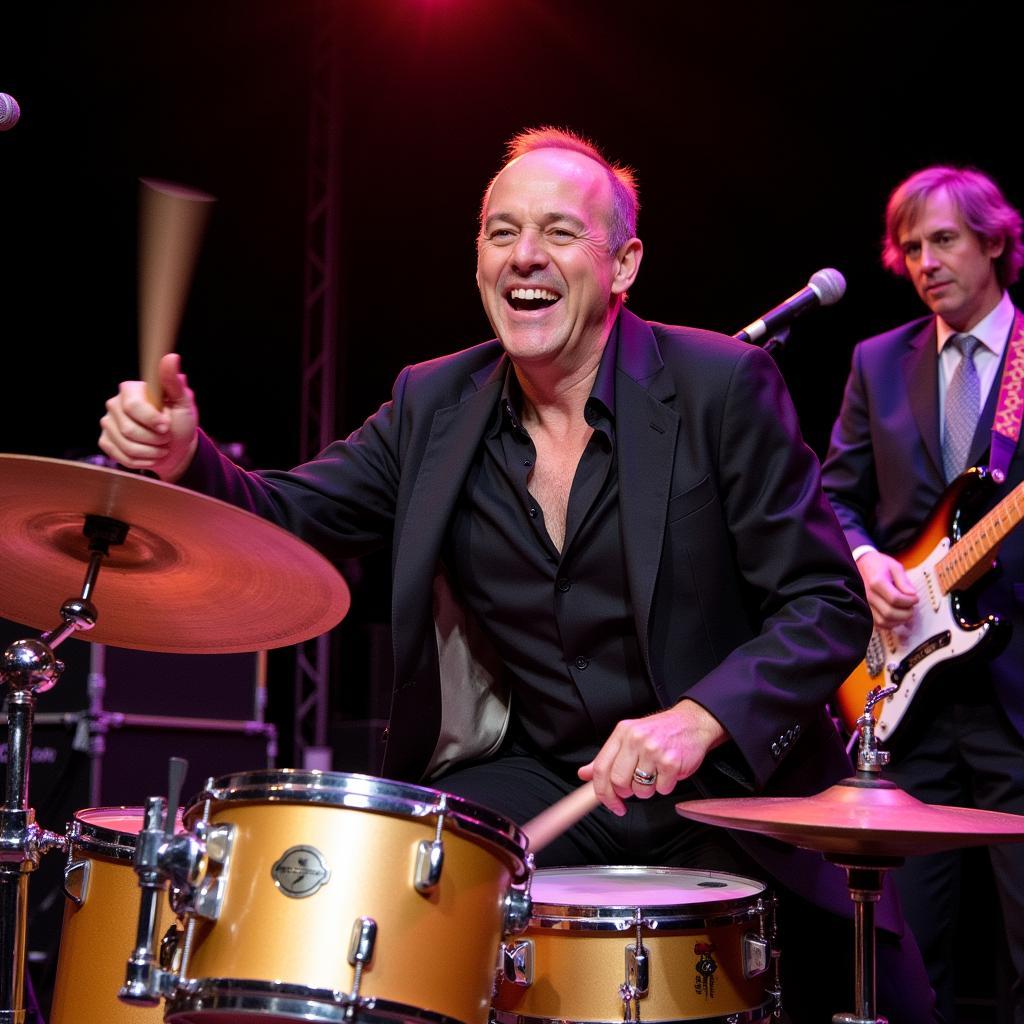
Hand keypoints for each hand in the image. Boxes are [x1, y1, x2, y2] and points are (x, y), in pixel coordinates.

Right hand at [98, 353, 198, 481]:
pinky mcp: (106, 442)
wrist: (175, 448)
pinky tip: (151, 455)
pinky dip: (142, 460)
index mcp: (130, 390)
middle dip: (154, 439)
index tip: (167, 426)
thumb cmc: (180, 422)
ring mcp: (107, 423)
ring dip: (151, 451)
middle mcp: (114, 404)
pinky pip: (121, 456)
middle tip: (167, 438)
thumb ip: (174, 382)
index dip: (152, 420)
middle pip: (129, 429)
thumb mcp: (183, 403)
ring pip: (126, 445)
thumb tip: (171, 357)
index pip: (133, 406)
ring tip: (162, 447)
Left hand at [578, 700, 727, 815]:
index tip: (611, 804)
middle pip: (619, 782)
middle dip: (627, 792)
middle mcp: (636, 739)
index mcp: (622, 733)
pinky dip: (666, 786)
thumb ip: (606, 758)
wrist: (692, 723)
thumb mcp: (628, 738)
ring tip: (656, 773)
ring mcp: (654, 750)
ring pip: (641, 789)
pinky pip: (662, 789)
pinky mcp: (671, 761)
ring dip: (649, 789)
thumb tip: (584, 774)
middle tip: (636, 786)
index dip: (603, 792)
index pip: (601, 768)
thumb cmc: (660, 732)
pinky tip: (668, 772)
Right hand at [856, 550, 917, 628]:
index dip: (909, 601)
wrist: (861, 564)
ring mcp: (865, 604)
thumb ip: (904, 581)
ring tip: (905, 611)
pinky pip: (878, 624)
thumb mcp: (895, 567)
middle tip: (912, 606)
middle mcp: (868, 595)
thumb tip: (913, 595)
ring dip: (899, 620)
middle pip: (890, 612)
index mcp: (876, 582)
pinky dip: (890, 624)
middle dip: (906, 613)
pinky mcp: (865, 610)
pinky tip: (897, 617)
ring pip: (884, 621)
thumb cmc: (879, 565)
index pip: (895, 599)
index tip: (916, 597)